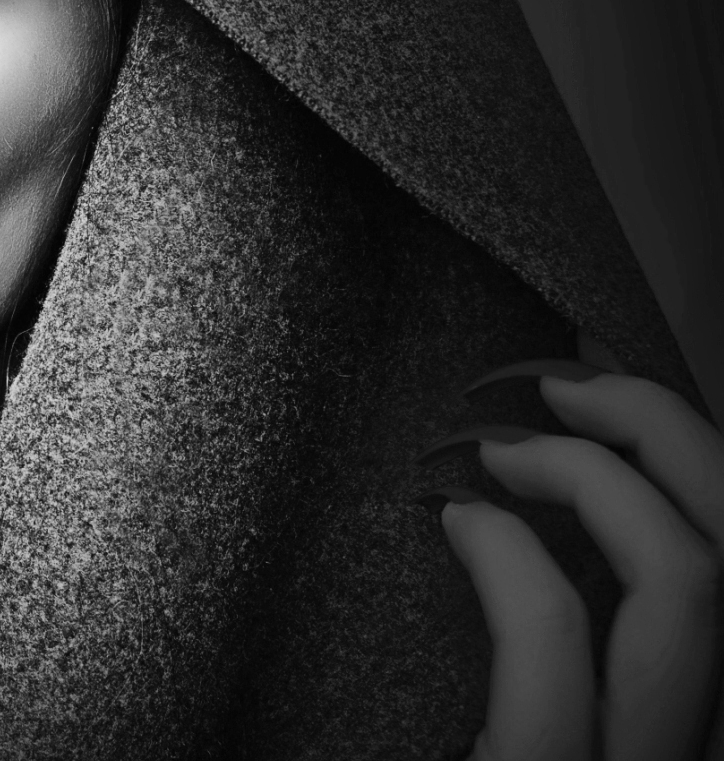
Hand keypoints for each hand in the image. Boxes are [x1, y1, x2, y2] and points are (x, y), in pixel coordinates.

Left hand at [417, 356, 723, 759]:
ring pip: (687, 586)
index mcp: (671, 709)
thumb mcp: (506, 693)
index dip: (676, 448)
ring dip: (600, 480)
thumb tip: (502, 489)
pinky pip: (556, 646)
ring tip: (501, 447)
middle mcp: (682, 736)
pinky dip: (515, 558)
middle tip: (564, 384)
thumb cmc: (415, 744)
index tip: (599, 384)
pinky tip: (463, 521)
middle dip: (665, 433)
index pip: (715, 549)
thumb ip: (530, 616)